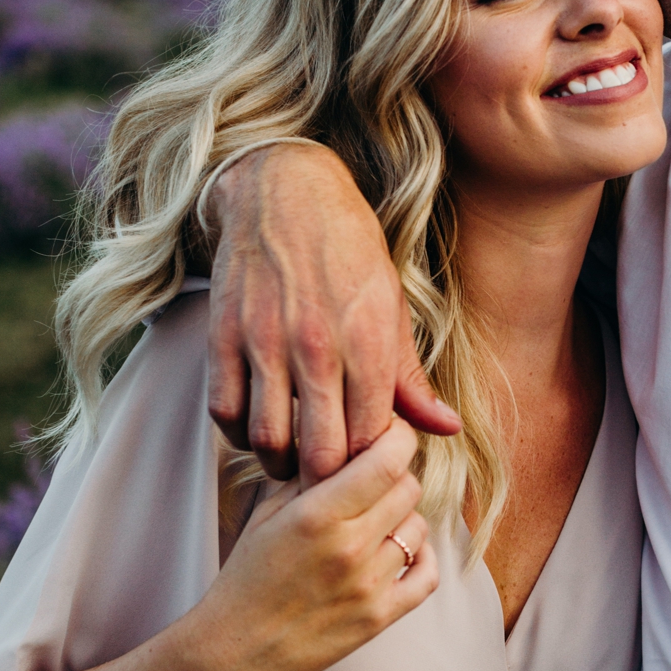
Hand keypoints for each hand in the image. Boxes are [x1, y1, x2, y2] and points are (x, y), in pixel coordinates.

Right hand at [179, 419, 437, 670]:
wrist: (235, 648)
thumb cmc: (246, 578)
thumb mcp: (267, 516)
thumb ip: (309, 479)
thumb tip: (349, 446)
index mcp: (317, 515)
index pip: (386, 460)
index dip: (397, 438)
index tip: (392, 433)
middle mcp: (349, 546)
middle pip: (408, 487)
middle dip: (394, 476)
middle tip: (374, 480)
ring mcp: (369, 584)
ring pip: (419, 526)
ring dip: (401, 517)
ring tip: (374, 523)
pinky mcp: (380, 617)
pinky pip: (427, 574)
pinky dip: (420, 557)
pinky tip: (398, 552)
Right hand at [205, 144, 459, 485]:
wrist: (285, 191)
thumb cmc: (346, 248)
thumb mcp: (391, 306)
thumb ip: (410, 376)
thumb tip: (447, 427)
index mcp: (368, 341)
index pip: (370, 439)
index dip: (367, 466)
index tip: (365, 468)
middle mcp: (317, 345)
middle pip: (319, 452)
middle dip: (325, 478)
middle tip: (327, 477)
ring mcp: (265, 341)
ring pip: (267, 439)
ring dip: (280, 461)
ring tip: (292, 458)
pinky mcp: (224, 335)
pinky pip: (225, 410)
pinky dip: (238, 434)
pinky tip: (256, 428)